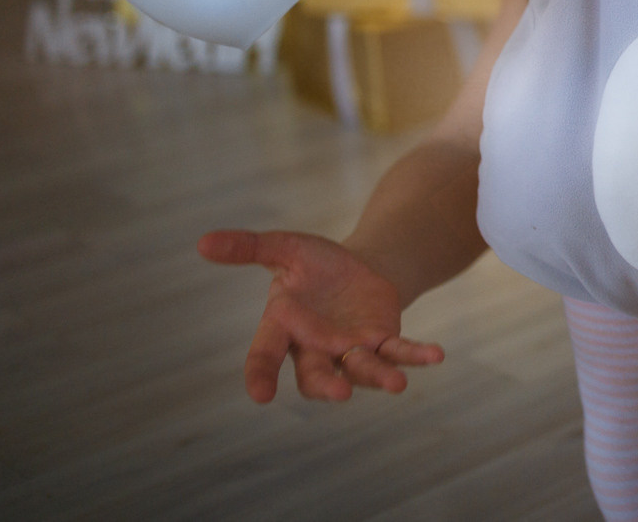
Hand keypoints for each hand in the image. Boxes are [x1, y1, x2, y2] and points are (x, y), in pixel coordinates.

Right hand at [197, 229, 443, 402]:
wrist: (359, 267)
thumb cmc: (315, 264)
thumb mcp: (284, 248)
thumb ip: (248, 248)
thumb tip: (202, 242)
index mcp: (284, 327)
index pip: (264, 356)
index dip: (259, 376)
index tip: (259, 395)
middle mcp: (315, 346)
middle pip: (314, 375)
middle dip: (325, 386)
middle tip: (338, 393)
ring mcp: (350, 348)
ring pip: (360, 370)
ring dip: (377, 377)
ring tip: (397, 384)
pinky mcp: (382, 340)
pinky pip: (398, 352)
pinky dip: (416, 356)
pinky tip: (436, 356)